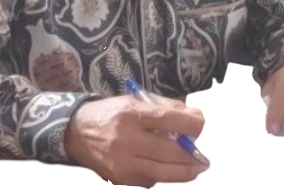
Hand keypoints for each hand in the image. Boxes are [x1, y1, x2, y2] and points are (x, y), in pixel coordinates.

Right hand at [64, 93, 208, 188]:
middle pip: (168, 151)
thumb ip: (166, 107)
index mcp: (131, 113)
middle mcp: (126, 139)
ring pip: (162, 173)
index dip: (191, 125)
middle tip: (206, 156)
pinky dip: (165, 178)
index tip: (206, 125)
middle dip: (193, 154)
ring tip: (199, 168)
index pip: (167, 120)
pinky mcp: (120, 180)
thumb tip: (196, 117)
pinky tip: (173, 172)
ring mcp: (122, 163)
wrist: (77, 132)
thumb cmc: (112, 112)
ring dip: (186, 172)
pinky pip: (150, 182)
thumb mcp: (135, 100)